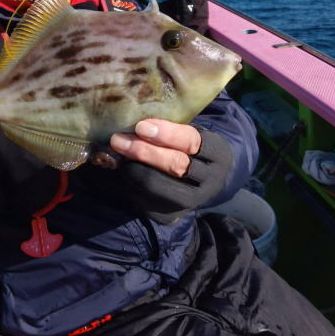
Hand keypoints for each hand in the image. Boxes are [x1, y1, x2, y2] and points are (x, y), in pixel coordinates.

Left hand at [110, 119, 231, 223]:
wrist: (206, 182)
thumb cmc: (192, 149)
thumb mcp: (192, 135)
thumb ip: (172, 130)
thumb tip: (137, 121)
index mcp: (217, 154)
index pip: (191, 142)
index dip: (166, 134)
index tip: (141, 126)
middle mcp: (209, 181)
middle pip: (175, 165)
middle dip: (144, 151)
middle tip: (118, 139)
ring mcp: (192, 201)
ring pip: (157, 184)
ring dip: (132, 166)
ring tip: (118, 152)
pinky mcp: (172, 214)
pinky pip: (145, 198)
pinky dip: (130, 181)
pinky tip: (123, 168)